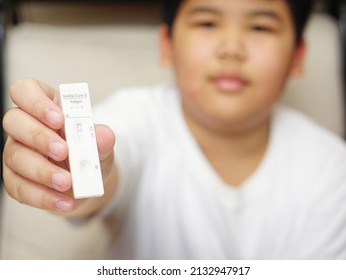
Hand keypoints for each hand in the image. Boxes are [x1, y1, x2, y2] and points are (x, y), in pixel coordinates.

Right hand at [2, 79, 115, 214]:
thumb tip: (103, 135)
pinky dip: (43, 197)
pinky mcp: (16, 179)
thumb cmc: (90, 152)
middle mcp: (25, 127)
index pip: (25, 90)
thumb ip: (102, 138)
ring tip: (67, 181)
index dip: (36, 102)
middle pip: (13, 120)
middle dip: (39, 136)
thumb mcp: (101, 144)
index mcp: (45, 107)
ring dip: (42, 171)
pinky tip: (64, 202)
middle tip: (64, 151)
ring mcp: (16, 152)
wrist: (87, 181)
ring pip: (14, 156)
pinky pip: (19, 187)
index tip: (58, 119)